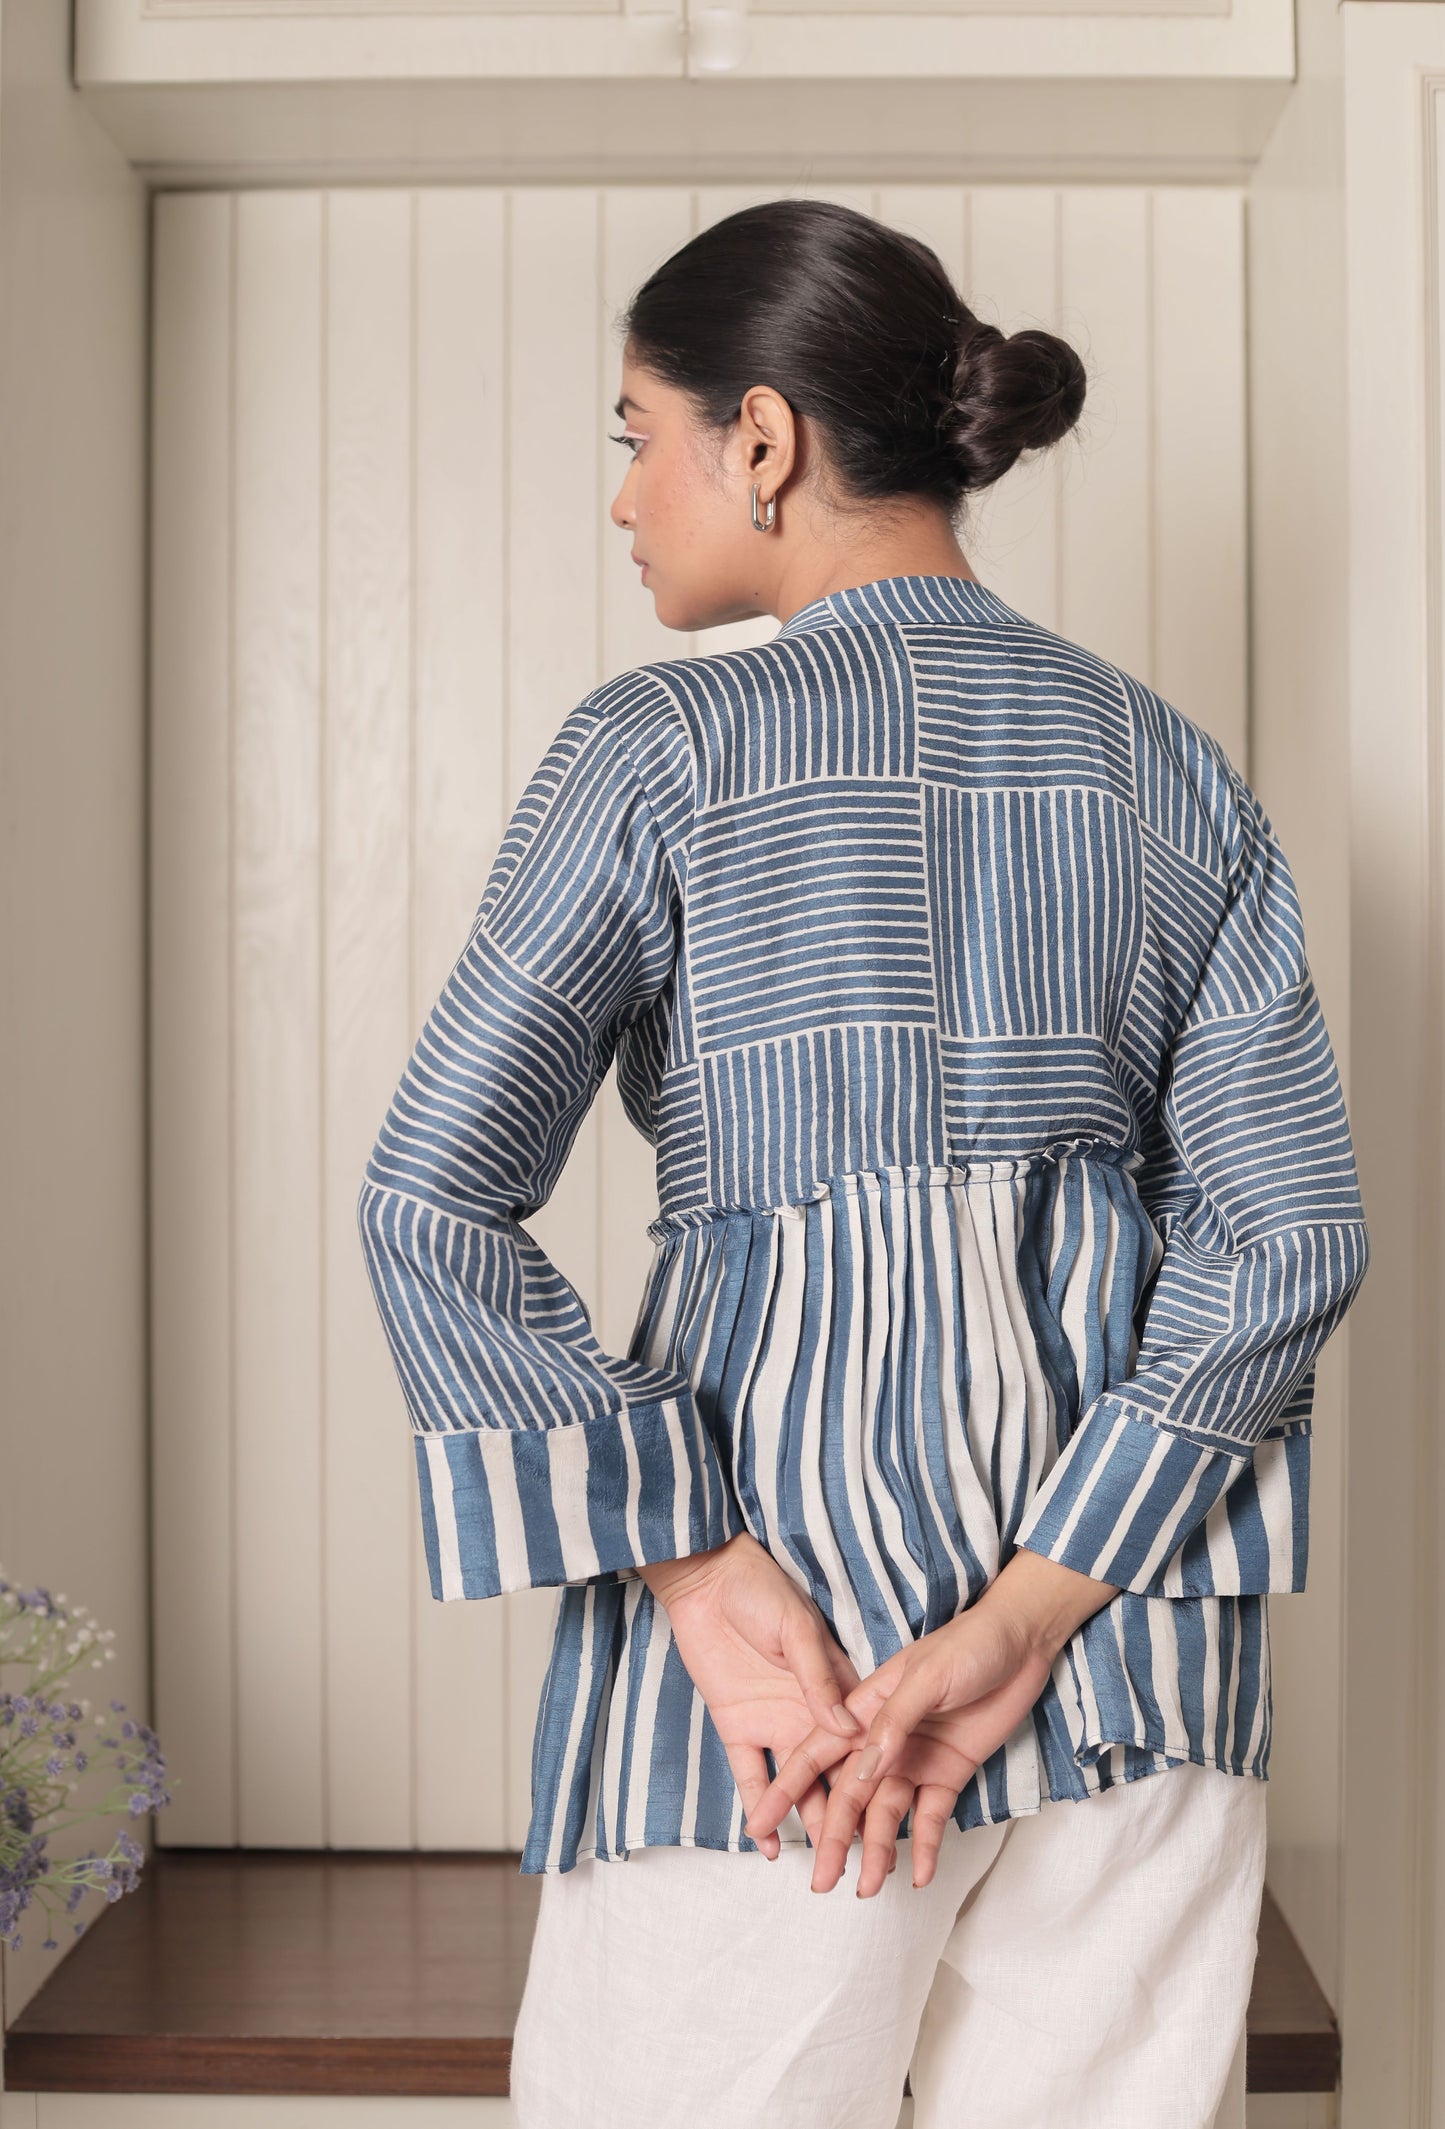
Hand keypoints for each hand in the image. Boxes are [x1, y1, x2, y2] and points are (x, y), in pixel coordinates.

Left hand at [638, 1532, 865, 1857]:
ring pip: (796, 1784)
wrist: (704, 1578)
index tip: (893, 1815)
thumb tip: (850, 1731)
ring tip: (823, 1863)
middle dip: (847, 1815)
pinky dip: (759, 1808)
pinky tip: (770, 1843)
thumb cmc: (759, 1590)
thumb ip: (818, 1679)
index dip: (876, 1776)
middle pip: (833, 1772)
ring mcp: (772, 1722)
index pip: (861, 1739)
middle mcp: (807, 1711)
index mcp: (833, 1684)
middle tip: (861, 1859)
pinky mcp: (736, 1727)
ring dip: (807, 1821)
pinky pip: (749, 1775)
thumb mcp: (796, 1629)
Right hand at [742, 1549, 1119, 1896]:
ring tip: (870, 1888)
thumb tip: (859, 1773)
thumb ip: (893, 1724)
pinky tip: (921, 1875)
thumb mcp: (926, 1678)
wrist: (1022, 1642)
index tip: (759, 1823)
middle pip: (849, 1796)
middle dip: (832, 1838)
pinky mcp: (948, 1774)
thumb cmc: (968, 1646)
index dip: (787, 1788)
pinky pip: (930, 1817)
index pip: (817, 1752)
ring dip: (877, 1850)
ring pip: (886, 1814)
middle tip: (821, 1881)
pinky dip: (925, 1847)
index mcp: (866, 1709)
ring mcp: (915, 1760)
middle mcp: (884, 1740)